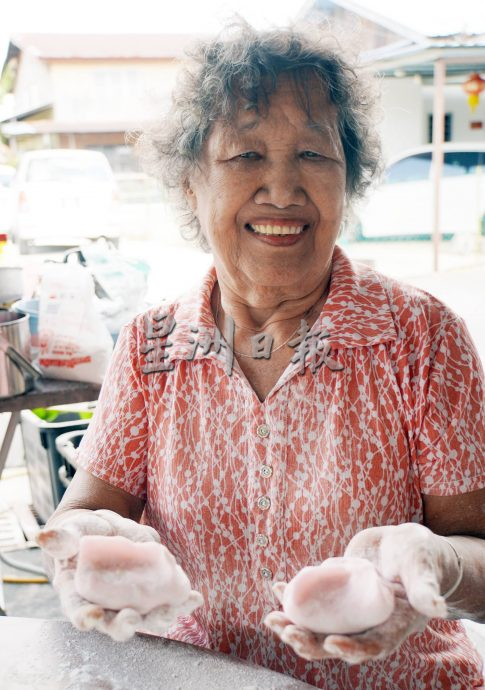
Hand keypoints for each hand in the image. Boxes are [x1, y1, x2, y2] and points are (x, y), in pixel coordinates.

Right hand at [37, 509, 202, 641]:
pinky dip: (182, 602)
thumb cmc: (82, 533)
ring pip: (144, 617)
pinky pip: (166, 601)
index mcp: (78, 594)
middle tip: (133, 618)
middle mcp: (104, 605)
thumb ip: (61, 538)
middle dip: (125, 625)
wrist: (102, 529)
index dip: (85, 617)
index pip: (78, 612)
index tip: (93, 616)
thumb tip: (42, 535)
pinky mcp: (150, 593)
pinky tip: (195, 598)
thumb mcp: (71, 532)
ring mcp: (129, 601)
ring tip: (174, 609)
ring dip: (159, 617)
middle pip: (114, 623)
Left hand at [264, 523, 451, 663]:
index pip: (370, 646)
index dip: (350, 648)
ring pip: (316, 626)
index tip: (331, 643)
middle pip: (334, 642)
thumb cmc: (419, 557)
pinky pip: (309, 601)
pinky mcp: (333, 594)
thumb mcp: (423, 569)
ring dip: (292, 625)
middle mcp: (365, 624)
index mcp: (390, 628)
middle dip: (308, 641)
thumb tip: (437, 607)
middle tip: (285, 630)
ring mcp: (346, 611)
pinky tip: (275, 586)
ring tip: (270, 618)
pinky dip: (291, 596)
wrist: (401, 545)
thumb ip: (426, 588)